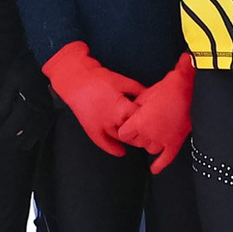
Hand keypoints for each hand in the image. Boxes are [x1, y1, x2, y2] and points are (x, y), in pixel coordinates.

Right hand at [43, 42, 143, 156]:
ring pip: (120, 138)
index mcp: (121, 107)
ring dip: (130, 140)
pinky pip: (103, 143)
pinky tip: (121, 152)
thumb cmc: (100, 78)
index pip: (141, 120)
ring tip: (139, 141)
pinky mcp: (91, 129)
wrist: (76, 80)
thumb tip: (153, 96)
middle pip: (132, 132)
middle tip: (151, 134)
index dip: (150, 121)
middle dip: (141, 133)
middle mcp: (112, 119)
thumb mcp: (122, 81)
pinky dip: (112, 149)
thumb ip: (138, 90)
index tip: (156, 121)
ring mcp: (101, 126)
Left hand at [115, 53, 195, 172]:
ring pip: (149, 149)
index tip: (127, 127)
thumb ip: (134, 108)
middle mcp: (150, 134)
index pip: (123, 135)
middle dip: (137, 135)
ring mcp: (163, 140)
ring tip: (152, 134)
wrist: (188, 89)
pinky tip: (154, 169)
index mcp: (139, 122)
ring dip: (148, 143)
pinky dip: (160, 165)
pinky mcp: (176, 142)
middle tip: (141, 127)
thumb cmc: (167, 89)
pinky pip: (166, 158)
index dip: (125, 130)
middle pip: (136, 143)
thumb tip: (131, 114)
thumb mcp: (144, 95)